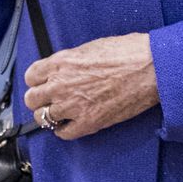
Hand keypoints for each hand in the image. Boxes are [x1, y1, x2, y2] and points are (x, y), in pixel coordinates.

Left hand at [22, 32, 157, 139]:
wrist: (151, 68)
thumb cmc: (128, 52)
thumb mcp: (92, 47)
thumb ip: (72, 61)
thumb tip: (66, 70)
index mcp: (62, 62)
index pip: (31, 76)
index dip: (37, 80)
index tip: (43, 83)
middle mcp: (61, 84)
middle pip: (32, 99)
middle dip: (40, 99)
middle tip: (50, 100)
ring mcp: (73, 105)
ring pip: (43, 118)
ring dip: (50, 116)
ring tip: (61, 113)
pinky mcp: (88, 122)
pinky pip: (63, 133)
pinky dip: (64, 130)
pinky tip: (71, 124)